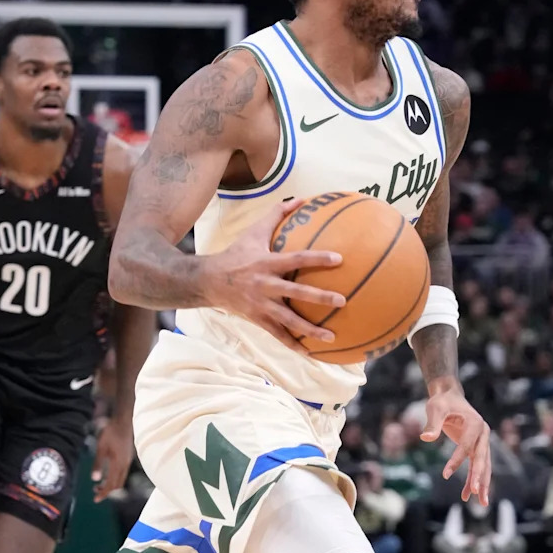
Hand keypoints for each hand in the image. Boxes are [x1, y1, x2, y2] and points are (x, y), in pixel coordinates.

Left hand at [92, 418, 133, 502]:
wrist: (124, 421)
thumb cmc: (111, 432)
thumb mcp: (100, 448)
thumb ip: (98, 464)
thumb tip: (94, 479)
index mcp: (118, 464)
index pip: (111, 485)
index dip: (103, 493)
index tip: (95, 499)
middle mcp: (125, 465)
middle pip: (117, 485)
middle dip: (107, 491)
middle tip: (95, 493)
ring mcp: (128, 461)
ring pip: (121, 479)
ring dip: (111, 484)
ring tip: (99, 484)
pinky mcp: (128, 457)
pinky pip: (123, 473)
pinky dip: (115, 478)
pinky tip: (108, 474)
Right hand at [203, 198, 345, 352]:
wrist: (209, 281)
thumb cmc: (236, 254)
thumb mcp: (254, 232)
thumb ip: (277, 214)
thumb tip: (300, 198)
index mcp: (267, 263)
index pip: (296, 259)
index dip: (317, 259)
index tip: (339, 259)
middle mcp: (265, 286)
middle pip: (296, 293)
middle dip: (320, 298)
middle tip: (343, 302)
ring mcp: (261, 306)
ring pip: (289, 320)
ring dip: (310, 330)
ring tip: (332, 337)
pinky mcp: (258, 320)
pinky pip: (278, 335)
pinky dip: (294, 345)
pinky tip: (311, 354)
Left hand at [422, 387, 491, 505]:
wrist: (450, 397)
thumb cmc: (442, 402)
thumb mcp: (435, 408)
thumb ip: (432, 423)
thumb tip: (425, 438)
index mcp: (475, 424)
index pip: (467, 446)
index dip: (457, 461)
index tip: (445, 475)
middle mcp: (483, 433)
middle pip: (482, 458)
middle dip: (479, 476)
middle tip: (474, 492)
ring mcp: (482, 441)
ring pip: (483, 466)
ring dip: (482, 484)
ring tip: (481, 503)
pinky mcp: (476, 447)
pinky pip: (476, 467)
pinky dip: (473, 480)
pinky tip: (468, 496)